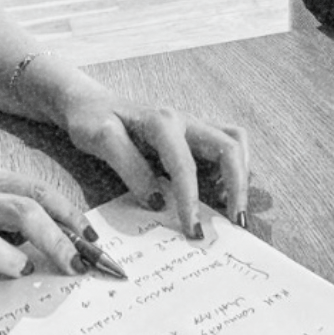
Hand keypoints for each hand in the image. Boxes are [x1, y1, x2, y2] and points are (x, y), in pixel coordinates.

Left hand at [55, 81, 248, 238]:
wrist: (91, 103)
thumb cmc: (93, 120)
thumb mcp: (99, 138)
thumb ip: (128, 166)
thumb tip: (158, 200)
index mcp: (161, 122)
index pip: (185, 164)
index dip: (191, 200)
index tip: (192, 231)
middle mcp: (184, 119)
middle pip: (229, 144)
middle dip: (239, 184)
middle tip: (236, 223)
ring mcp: (192, 126)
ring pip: (234, 140)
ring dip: (242, 173)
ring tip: (233, 207)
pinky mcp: (193, 135)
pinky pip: (226, 145)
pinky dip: (232, 168)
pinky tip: (219, 192)